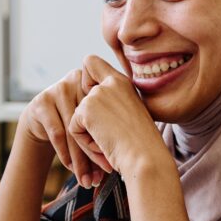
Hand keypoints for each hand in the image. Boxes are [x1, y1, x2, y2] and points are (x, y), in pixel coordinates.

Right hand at [18, 69, 107, 187]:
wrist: (42, 119)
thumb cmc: (76, 122)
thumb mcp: (93, 119)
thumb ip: (108, 130)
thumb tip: (124, 162)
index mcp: (96, 81)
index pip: (106, 112)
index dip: (111, 137)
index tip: (115, 162)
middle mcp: (77, 81)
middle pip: (89, 122)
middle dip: (97, 152)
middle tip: (105, 174)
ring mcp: (57, 89)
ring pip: (73, 130)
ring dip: (81, 159)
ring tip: (87, 179)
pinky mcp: (42, 102)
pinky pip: (57, 132)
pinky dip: (65, 153)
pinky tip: (71, 168)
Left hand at [69, 55, 169, 178]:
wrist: (146, 158)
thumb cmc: (142, 145)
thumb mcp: (130, 115)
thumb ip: (111, 103)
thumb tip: (86, 106)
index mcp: (122, 82)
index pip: (91, 62)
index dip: (85, 80)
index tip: (97, 104)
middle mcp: (110, 82)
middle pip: (78, 90)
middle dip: (86, 117)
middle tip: (109, 134)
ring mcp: (98, 94)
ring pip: (76, 115)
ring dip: (89, 135)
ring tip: (111, 143)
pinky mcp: (86, 109)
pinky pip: (73, 129)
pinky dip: (85, 143)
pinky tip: (104, 146)